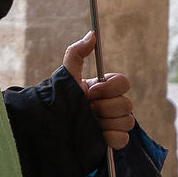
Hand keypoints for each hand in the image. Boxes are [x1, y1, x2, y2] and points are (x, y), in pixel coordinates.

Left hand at [64, 32, 133, 148]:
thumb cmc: (58, 101)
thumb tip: (92, 35)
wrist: (50, 129)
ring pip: (127, 121)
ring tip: (89, 123)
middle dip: (104, 108)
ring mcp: (113, 123)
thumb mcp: (66, 76)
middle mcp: (112, 104)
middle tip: (87, 110)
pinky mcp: (112, 141)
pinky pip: (123, 139)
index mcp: (105, 88)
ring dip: (106, 122)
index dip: (109, 88)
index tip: (91, 92)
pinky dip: (111, 137)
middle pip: (127, 104)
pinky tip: (97, 136)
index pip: (123, 83)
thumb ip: (76, 53)